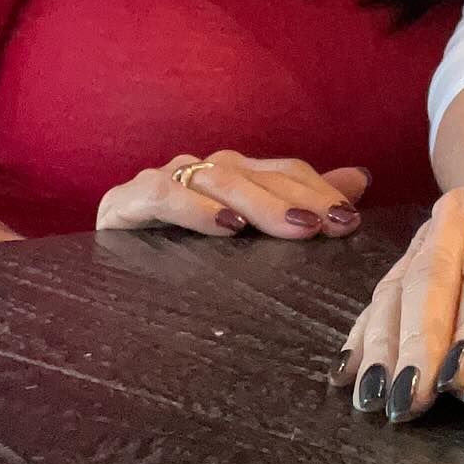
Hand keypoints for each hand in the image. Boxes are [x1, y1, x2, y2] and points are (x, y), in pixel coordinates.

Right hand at [96, 151, 370, 238]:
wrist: (101, 292)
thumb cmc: (179, 264)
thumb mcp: (248, 237)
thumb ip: (301, 205)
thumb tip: (361, 179)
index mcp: (232, 176)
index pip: (282, 172)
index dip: (319, 191)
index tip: (352, 220)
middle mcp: (200, 171)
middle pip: (257, 174)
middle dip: (300, 200)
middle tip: (334, 224)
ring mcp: (163, 181)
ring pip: (219, 179)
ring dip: (261, 203)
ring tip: (297, 227)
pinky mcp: (124, 202)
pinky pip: (164, 194)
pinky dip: (196, 207)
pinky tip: (226, 226)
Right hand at [335, 170, 463, 422]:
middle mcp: (460, 213)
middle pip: (434, 275)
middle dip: (421, 341)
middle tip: (413, 396)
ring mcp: (427, 234)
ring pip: (398, 287)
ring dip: (385, 344)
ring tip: (378, 396)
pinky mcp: (408, 255)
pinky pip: (381, 293)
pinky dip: (364, 333)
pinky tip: (350, 371)